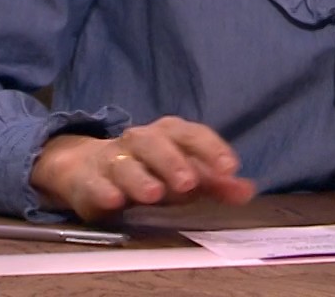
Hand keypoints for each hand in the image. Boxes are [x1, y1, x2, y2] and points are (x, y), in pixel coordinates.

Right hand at [29, 116, 256, 220]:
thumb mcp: (184, 175)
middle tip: (188, 183)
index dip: (211, 149)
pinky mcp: (87, 180)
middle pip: (157, 144)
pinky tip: (114, 201)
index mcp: (169, 134)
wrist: (90, 169)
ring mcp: (112, 158)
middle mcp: (140, 140)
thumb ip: (216, 184)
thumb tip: (246, 190)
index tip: (229, 168)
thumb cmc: (149, 170)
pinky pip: (94, 183)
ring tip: (153, 193)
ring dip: (140, 177)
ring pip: (125, 163)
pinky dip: (103, 191)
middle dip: (173, 162)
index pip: (192, 134)